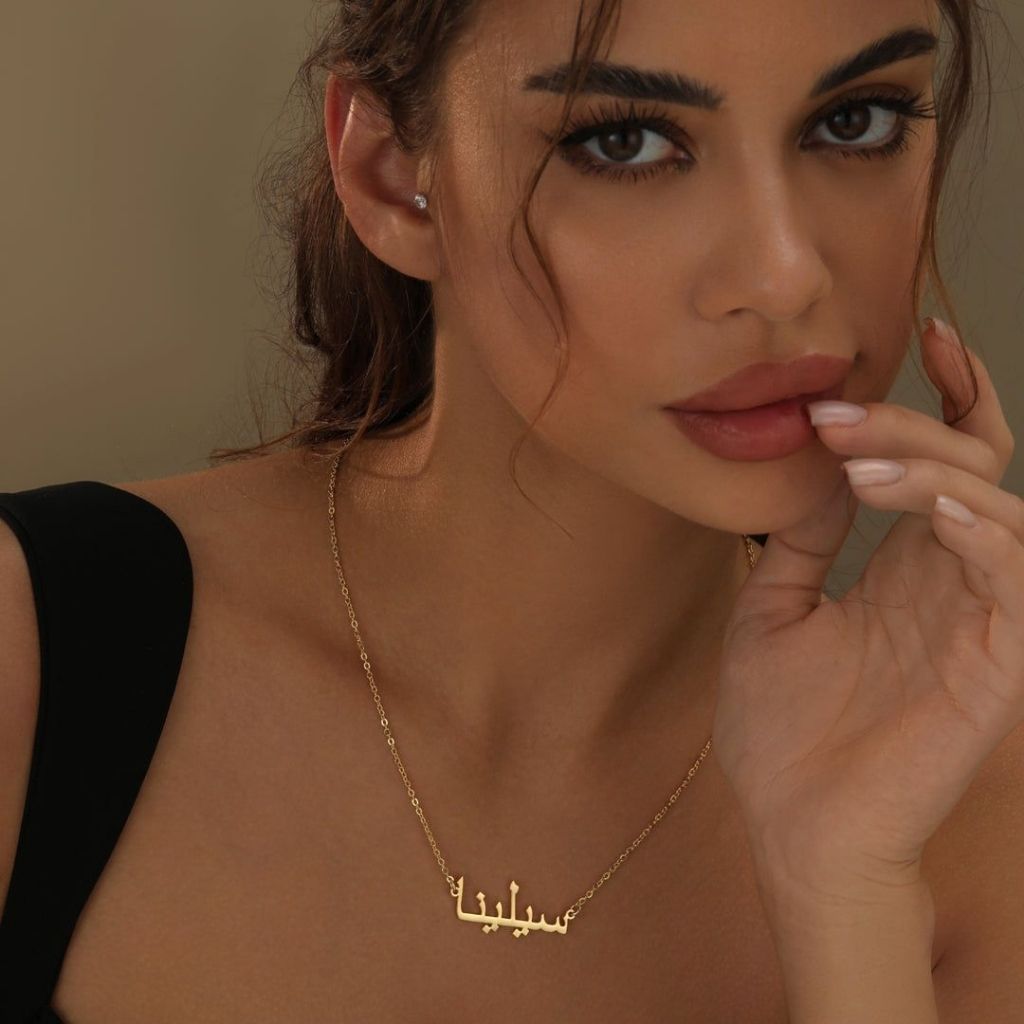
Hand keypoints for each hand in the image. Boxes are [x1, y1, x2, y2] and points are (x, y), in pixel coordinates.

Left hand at [711, 319, 1023, 907]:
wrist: (793, 826)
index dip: (946, 398)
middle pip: (970, 466)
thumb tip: (821, 468)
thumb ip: (801, 541)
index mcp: (903, 568)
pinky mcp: (997, 663)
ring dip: (931, 468)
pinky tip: (924, 503)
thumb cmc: (782, 731)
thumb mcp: (773, 612)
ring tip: (857, 463)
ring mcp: (978, 619)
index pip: (947, 464)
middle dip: (911, 422)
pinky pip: (1014, 574)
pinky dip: (981, 527)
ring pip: (994, 505)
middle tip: (837, 412)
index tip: (919, 338)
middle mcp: (949, 582)